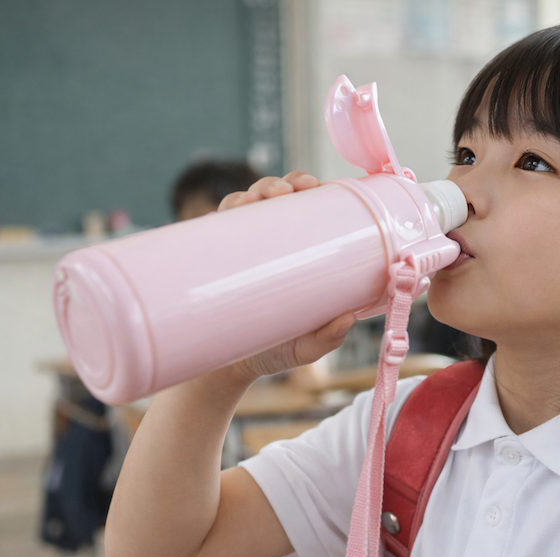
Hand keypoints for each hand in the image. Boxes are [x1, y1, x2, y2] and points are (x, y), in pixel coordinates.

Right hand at [215, 170, 356, 383]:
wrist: (231, 369)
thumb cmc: (277, 349)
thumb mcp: (306, 346)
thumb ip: (326, 336)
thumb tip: (347, 318)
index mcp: (296, 250)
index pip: (303, 206)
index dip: (307, 187)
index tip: (312, 186)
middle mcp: (267, 242)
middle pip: (273, 197)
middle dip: (279, 185)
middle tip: (286, 192)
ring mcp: (238, 249)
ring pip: (241, 205)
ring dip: (249, 194)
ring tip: (254, 200)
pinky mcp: (212, 262)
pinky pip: (212, 230)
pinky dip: (220, 214)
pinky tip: (227, 212)